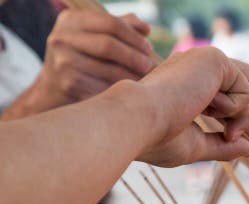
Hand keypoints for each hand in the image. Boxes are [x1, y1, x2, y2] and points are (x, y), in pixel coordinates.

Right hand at [29, 10, 153, 111]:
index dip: (134, 37)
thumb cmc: (84, 56)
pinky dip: (121, 90)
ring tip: (145, 79)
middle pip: (108, 45)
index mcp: (71, 20)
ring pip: (109, 70)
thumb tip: (146, 29)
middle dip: (134, 57)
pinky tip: (129, 91)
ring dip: (132, 76)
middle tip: (149, 66)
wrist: (53, 86)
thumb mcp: (96, 34)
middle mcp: (62, 38)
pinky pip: (104, 88)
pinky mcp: (68, 84)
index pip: (111, 23)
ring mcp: (63, 61)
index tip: (149, 49)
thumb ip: (122, 26)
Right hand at [135, 47, 248, 166]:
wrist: (138, 123)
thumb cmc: (156, 138)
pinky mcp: (215, 59)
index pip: (228, 99)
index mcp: (188, 84)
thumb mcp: (196, 146)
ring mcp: (205, 60)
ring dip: (240, 112)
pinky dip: (233, 108)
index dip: (245, 124)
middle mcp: (197, 67)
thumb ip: (223, 145)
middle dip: (247, 118)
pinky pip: (247, 90)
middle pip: (245, 88)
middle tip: (231, 135)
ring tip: (213, 120)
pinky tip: (205, 105)